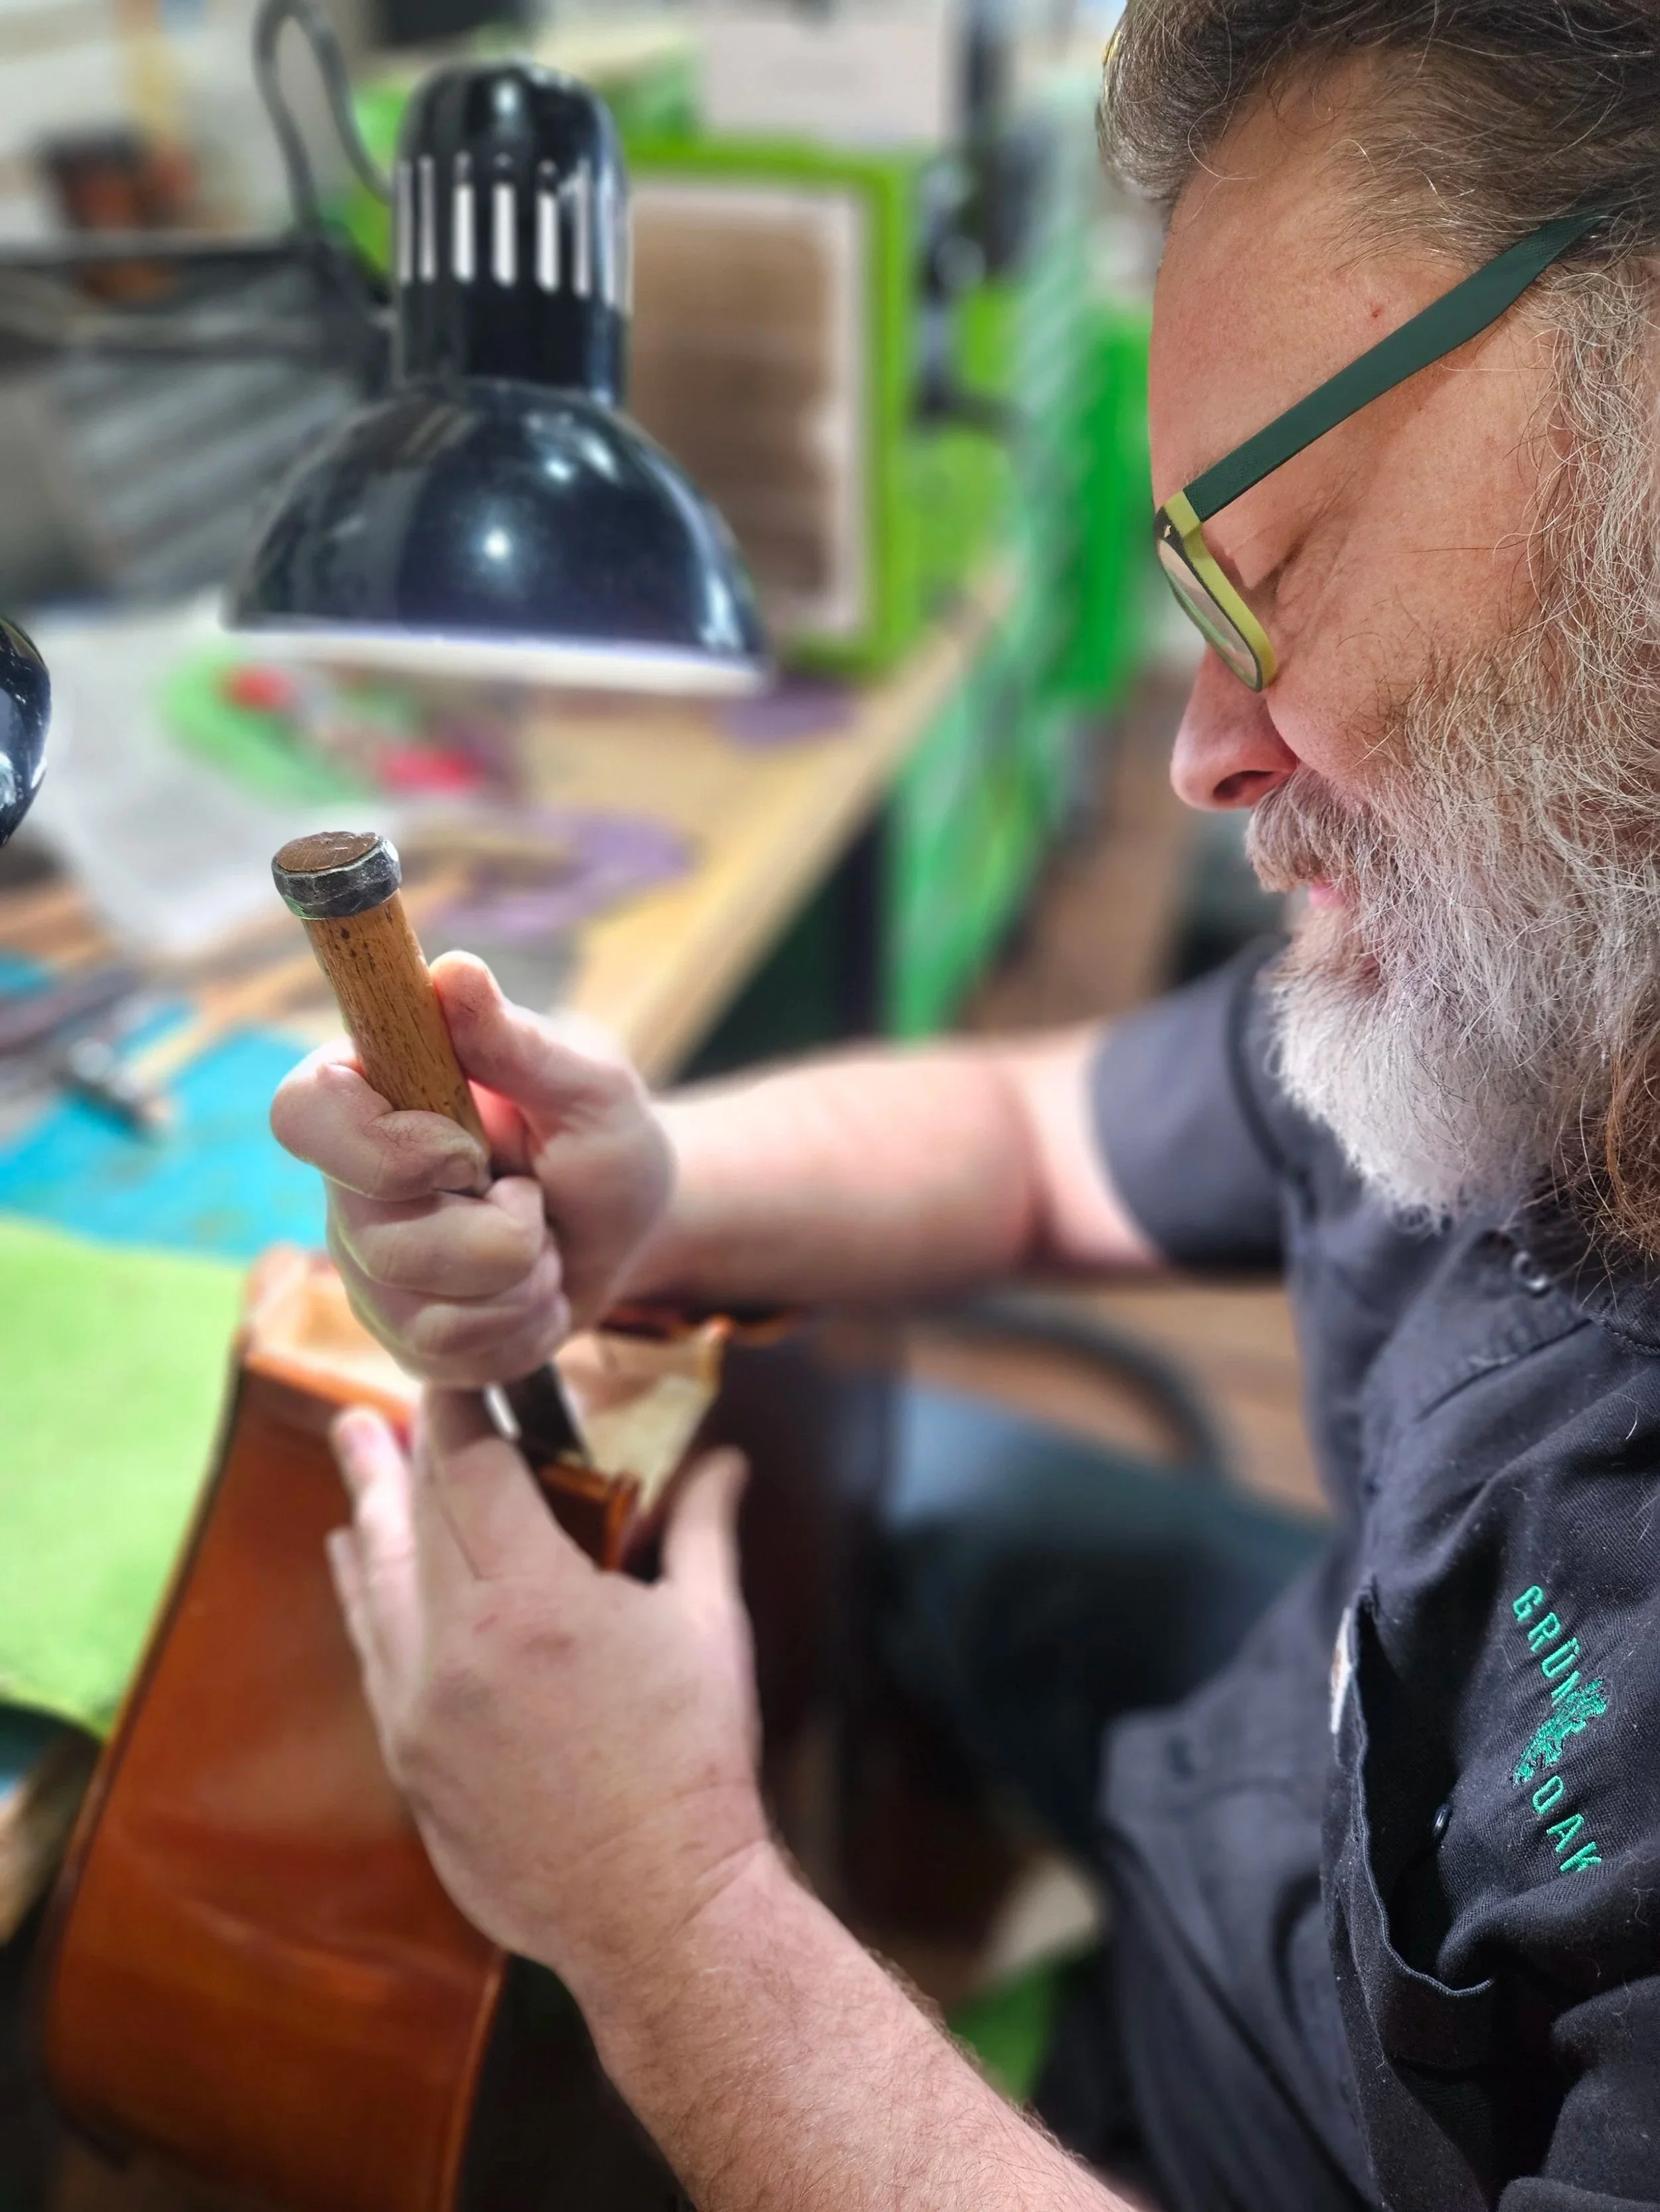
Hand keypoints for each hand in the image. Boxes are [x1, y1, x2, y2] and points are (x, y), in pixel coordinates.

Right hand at [271, 953, 674, 1385]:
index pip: (302, 1114)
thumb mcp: (586, 1086)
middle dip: (498, 1234)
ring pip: (425, 1312)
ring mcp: (369, 1270)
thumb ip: (517, 1040)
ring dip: (523, 1281)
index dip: (384, 1149)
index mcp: (372, 1096)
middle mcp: (349, 1185)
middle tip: (532, 1195)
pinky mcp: (404, 1338)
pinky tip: (537, 1290)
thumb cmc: (603, 1142)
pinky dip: (525, 1329)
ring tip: (542, 1240)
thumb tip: (454, 971)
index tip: (467, 1150)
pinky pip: (454, 1357)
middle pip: (382, 1239)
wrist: (633, 1233)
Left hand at [326, 1393, 769, 1999]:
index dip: (460, 1407)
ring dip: (367, 1508)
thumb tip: (727, 1459)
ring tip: (349, 1444)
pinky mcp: (408, 1761)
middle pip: (417, 1516)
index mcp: (534, 1601)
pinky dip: (364, 1593)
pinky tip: (353, 1561)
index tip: (459, 1364)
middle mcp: (458, 1647)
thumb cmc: (694, 1765)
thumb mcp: (709, 1630)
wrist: (654, 1911)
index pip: (472, 1469)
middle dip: (410, 1446)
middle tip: (395, 1390)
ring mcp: (420, 1709)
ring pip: (380, 1580)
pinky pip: (375, 1650)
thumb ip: (703, 1529)